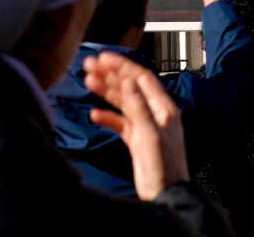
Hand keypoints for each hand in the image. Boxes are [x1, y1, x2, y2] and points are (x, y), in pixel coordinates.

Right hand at [85, 52, 189, 200]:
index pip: (141, 78)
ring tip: (88, 81)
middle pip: (130, 87)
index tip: (104, 57)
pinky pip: (120, 123)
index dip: (122, 66)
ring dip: (106, 92)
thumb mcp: (150, 135)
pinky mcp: (137, 140)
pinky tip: (95, 115)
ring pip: (123, 103)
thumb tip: (129, 82)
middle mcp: (155, 114)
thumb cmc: (165, 169)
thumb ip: (138, 108)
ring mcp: (145, 127)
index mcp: (163, 108)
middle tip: (89, 65)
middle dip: (110, 75)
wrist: (165, 196)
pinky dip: (107, 117)